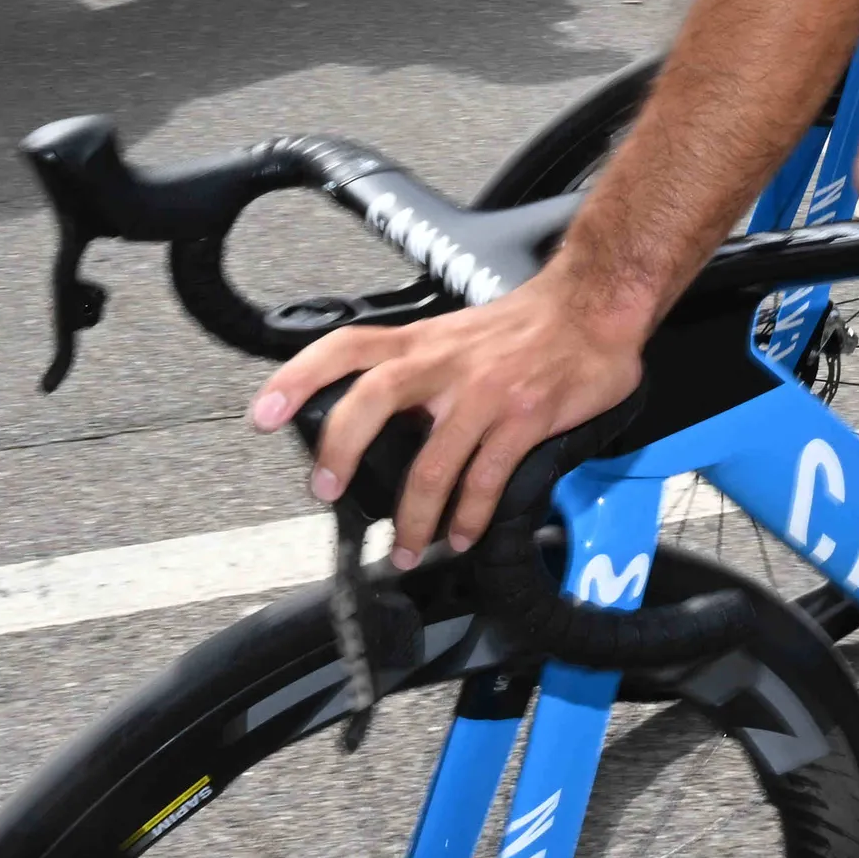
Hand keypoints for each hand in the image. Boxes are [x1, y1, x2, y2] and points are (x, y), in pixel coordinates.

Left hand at [248, 277, 647, 565]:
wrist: (596, 307)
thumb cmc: (528, 325)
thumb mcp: (458, 334)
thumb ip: (419, 373)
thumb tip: (379, 426)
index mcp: (423, 341)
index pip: (346, 348)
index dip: (298, 377)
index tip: (262, 412)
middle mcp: (446, 363)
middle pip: (373, 398)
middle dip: (341, 449)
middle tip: (326, 489)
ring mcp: (485, 392)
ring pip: (433, 462)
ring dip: (414, 516)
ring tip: (407, 550)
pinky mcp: (524, 418)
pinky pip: (487, 479)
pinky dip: (470, 516)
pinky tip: (462, 535)